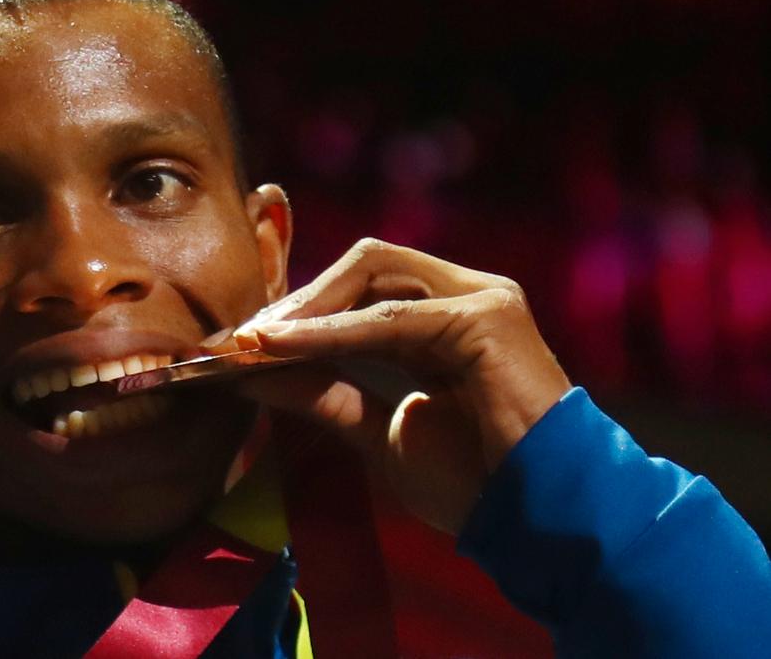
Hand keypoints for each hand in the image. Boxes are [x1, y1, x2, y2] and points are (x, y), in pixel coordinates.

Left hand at [216, 238, 570, 534]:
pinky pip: (391, 317)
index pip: (368, 279)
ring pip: (375, 275)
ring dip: (308, 308)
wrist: (539, 520)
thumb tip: (254, 370)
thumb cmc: (475, 482)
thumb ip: (326, 394)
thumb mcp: (381, 430)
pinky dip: (332, 331)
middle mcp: (470, 294)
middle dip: (300, 296)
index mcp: (452, 315)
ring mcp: (485, 299)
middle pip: (368, 262)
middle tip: (244, 337)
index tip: (248, 338)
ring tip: (254, 341)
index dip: (305, 301)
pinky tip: (285, 346)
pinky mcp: (489, 318)